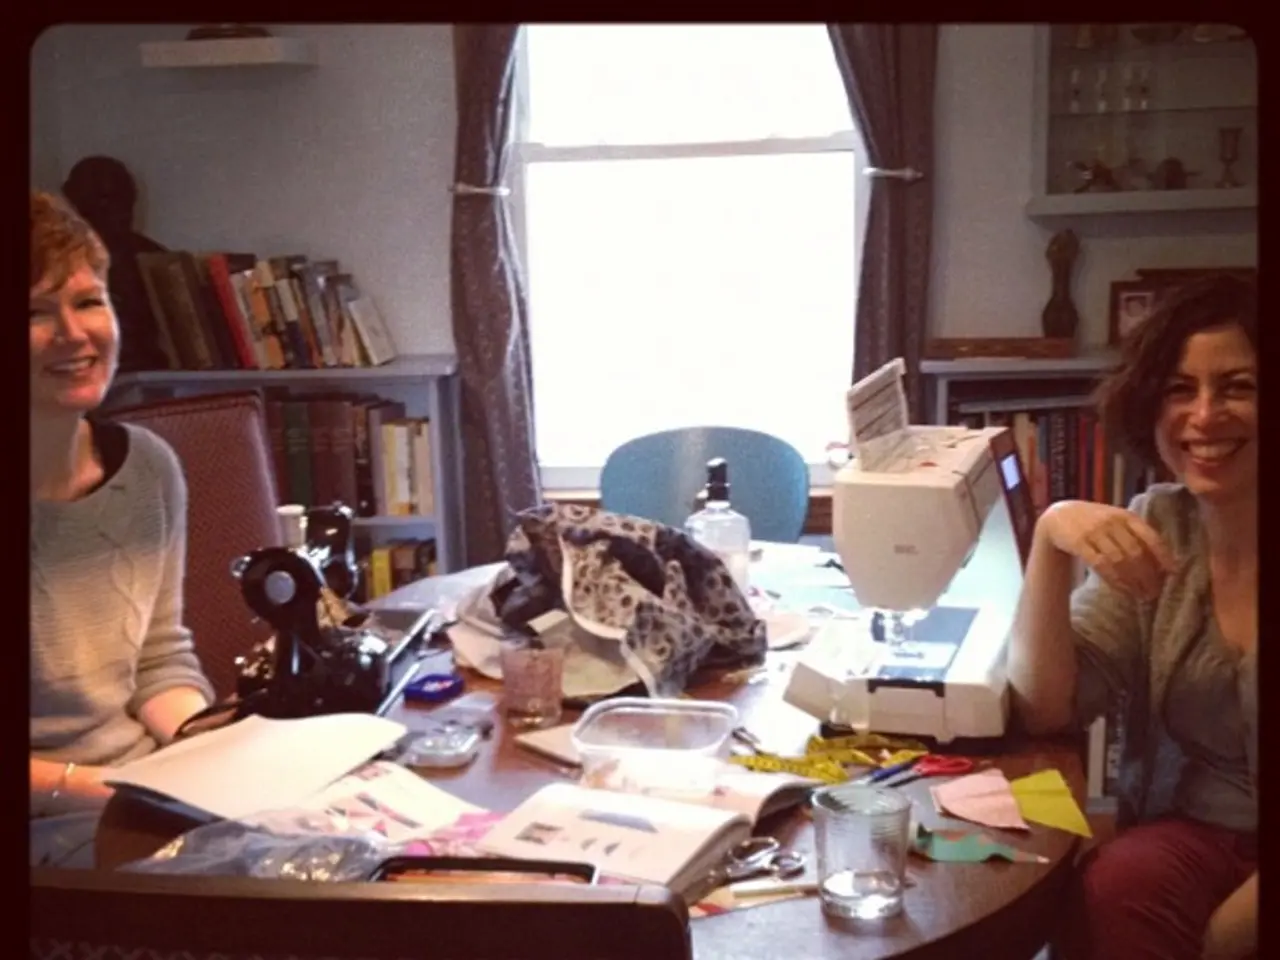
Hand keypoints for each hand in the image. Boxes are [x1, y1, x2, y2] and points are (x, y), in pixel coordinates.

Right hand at [1039, 500, 1176, 599]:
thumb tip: (1164, 562)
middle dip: (1148, 575)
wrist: (1058, 516)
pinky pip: (1101, 565)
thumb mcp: (1116, 520)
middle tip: (1155, 592)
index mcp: (1126, 516)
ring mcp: (1094, 532)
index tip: (1173, 573)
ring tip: (1142, 595)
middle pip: (1135, 552)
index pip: (1150, 537)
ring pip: (1119, 560)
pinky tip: (1123, 590)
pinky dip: (1114, 579)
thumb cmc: (1094, 521)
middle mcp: (1112, 522)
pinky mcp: (1079, 543)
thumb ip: (1135, 534)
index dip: (1163, 556)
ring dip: (1133, 581)